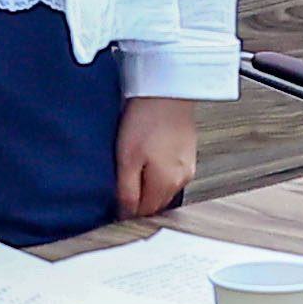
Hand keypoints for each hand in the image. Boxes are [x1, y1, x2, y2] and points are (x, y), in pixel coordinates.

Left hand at [111, 95, 199, 218]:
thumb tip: (125, 213)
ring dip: (149, 186)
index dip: (127, 210)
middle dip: (139, 200)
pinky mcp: (188, 153)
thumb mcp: (126, 158)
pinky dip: (158, 172)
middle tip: (121, 186)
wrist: (167, 90)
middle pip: (156, 202)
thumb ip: (127, 190)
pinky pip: (171, 173)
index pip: (144, 212)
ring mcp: (187, 166)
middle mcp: (181, 179)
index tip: (114, 202)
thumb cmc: (146, 118)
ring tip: (134, 168)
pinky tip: (148, 158)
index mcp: (166, 184)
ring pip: (164, 188)